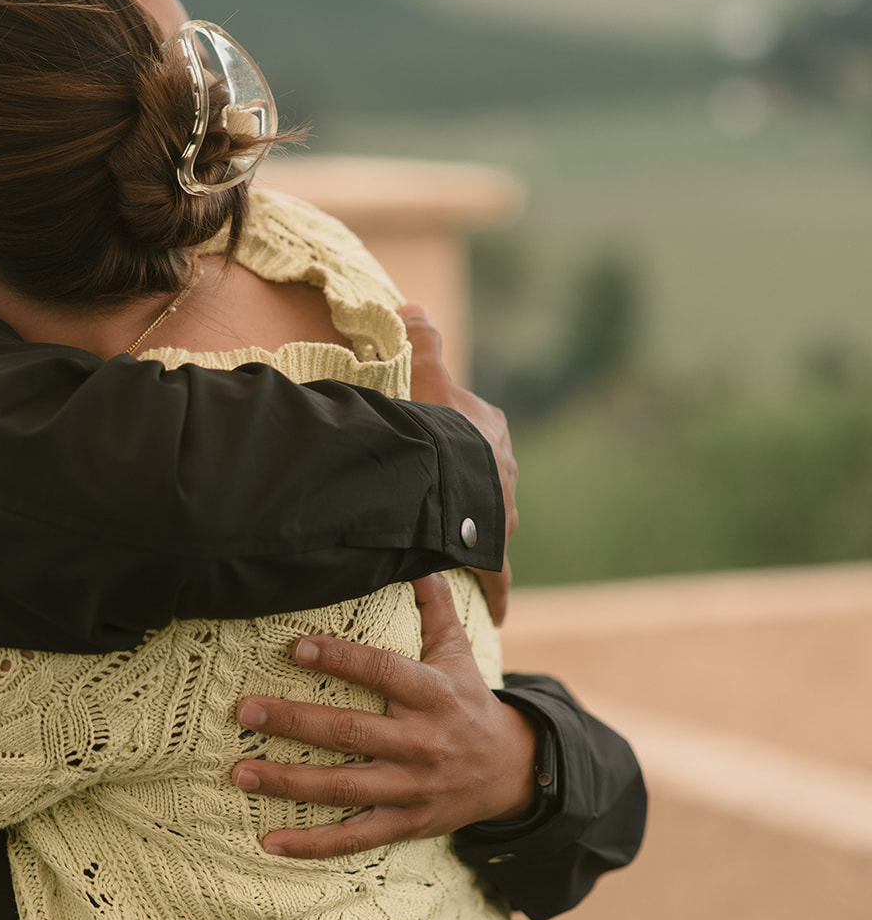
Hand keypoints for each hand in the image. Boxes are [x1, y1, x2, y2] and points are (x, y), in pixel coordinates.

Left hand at [230, 574, 537, 858]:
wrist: (514, 772)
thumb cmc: (470, 702)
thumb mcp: (459, 654)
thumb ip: (434, 608)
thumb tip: (419, 557)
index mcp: (433, 695)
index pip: (383, 673)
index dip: (342, 659)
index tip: (296, 647)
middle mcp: (422, 742)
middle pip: (351, 732)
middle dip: (295, 721)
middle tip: (244, 708)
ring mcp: (413, 787)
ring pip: (344, 787)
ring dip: (288, 781)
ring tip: (240, 771)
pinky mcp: (407, 823)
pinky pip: (355, 837)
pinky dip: (313, 845)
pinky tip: (269, 842)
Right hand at [398, 303, 515, 623]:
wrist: (448, 478)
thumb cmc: (433, 428)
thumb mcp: (423, 377)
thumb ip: (420, 341)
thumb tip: (413, 306)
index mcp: (490, 430)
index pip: (475, 431)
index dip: (452, 438)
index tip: (434, 449)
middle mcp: (505, 471)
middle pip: (484, 479)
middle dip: (468, 489)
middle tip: (440, 502)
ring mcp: (503, 512)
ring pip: (489, 522)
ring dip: (474, 532)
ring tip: (450, 548)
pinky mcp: (494, 550)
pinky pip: (494, 575)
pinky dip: (495, 593)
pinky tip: (496, 613)